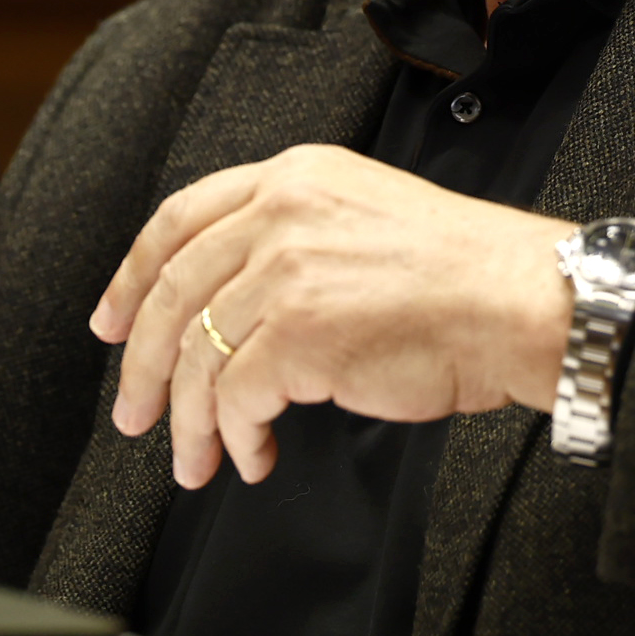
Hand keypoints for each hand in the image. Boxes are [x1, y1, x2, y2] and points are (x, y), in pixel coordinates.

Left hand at [88, 144, 578, 487]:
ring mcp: (284, 270)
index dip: (132, 276)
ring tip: (195, 459)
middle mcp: (280, 212)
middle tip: (132, 412)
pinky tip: (252, 454)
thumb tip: (232, 304)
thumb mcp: (367, 215)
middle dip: (140, 363)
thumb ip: (295, 236)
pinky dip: (235, 435)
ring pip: (196, 354)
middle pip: (171, 292)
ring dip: (189, 419)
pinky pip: (235, 396)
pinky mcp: (298, 332)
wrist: (523, 300)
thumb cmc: (466, 274)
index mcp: (294, 176)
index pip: (179, 219)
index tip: (112, 319)